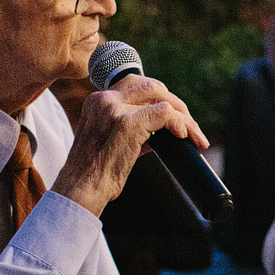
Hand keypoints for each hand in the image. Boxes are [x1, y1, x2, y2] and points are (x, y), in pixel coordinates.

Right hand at [50, 74, 206, 216]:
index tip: (173, 116)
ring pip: (163, 99)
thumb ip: (133, 127)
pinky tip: (183, 138)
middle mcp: (105, 99)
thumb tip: (162, 128)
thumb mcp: (111, 140)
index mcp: (98, 101)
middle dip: (177, 105)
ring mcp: (116, 109)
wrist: (81, 189)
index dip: (160, 98)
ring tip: (194, 136)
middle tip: (190, 127)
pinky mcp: (127, 123)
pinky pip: (165, 113)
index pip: (137, 85)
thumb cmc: (96, 172)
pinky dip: (180, 124)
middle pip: (153, 87)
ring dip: (184, 117)